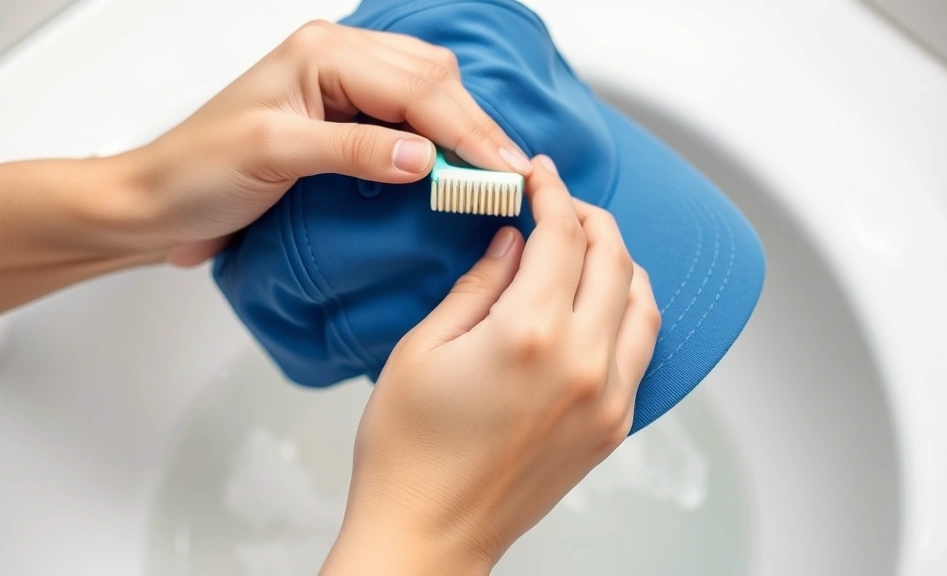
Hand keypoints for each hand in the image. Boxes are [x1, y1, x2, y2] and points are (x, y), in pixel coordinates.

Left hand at [121, 20, 532, 265]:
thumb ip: (353, 150)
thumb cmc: (198, 174)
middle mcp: (336, 57)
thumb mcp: (275, 157)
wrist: (159, 201)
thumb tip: (426, 157)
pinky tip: (460, 157)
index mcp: (320, 54)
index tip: (504, 173)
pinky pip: (411, 110)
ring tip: (496, 169)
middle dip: (477, 128)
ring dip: (466, 128)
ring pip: (429, 89)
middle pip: (433, 80)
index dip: (467, 132)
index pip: (416, 87)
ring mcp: (341, 82)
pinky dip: (443, 132)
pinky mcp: (344, 113)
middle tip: (513, 176)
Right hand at [320, 156, 660, 574]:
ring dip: (620, 261)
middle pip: (613, 259)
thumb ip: (480, 283)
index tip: (540, 175)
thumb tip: (514, 241)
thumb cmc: (408, 452)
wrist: (428, 533)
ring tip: (587, 246)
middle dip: (589, 218)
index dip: (552, 193)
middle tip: (561, 202)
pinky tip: (604, 302)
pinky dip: (632, 311)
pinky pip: (643, 350)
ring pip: (644, 302)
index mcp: (529, 334)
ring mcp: (608, 398)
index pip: (562, 235)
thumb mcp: (424, 348)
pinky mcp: (613, 427)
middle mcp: (583, 363)